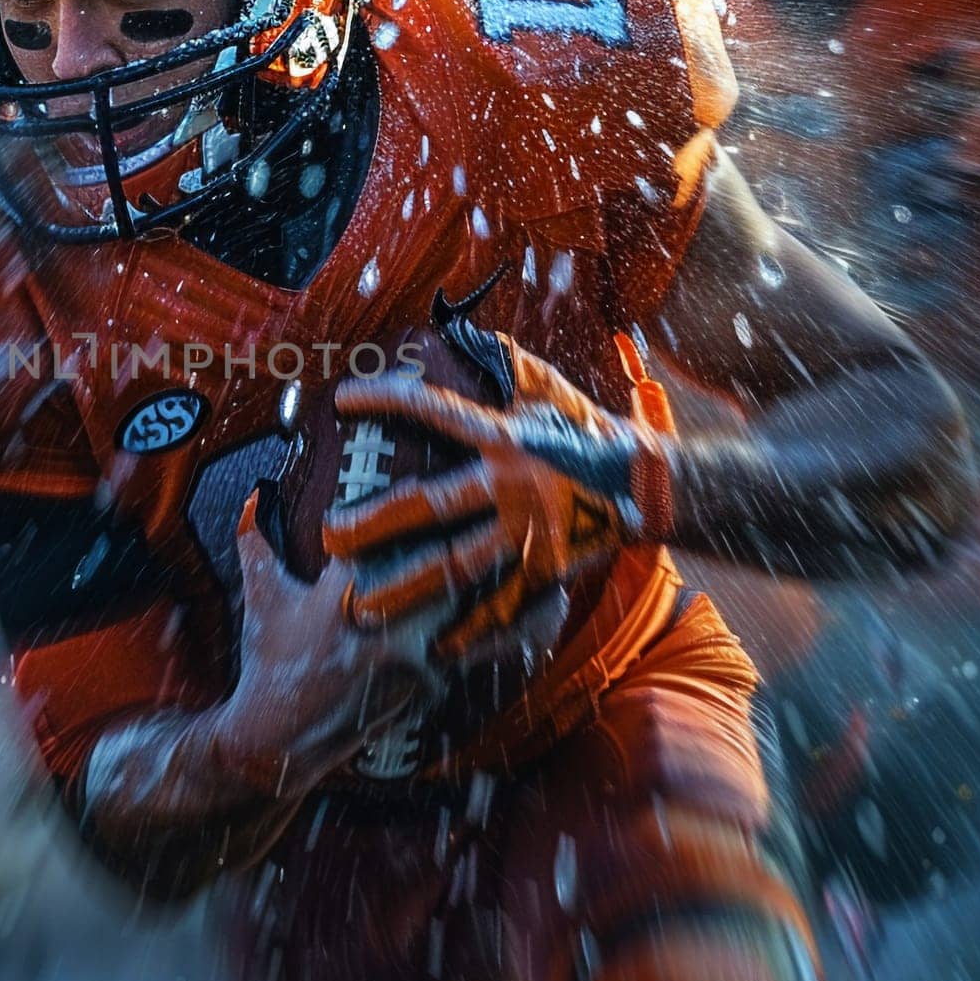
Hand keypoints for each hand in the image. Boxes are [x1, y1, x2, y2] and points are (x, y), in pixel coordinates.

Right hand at [215, 487, 452, 794]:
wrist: (278, 739)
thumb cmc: (269, 662)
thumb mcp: (261, 601)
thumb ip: (255, 544)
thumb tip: (254, 496)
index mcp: (340, 593)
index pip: (383, 535)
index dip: (401, 510)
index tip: (418, 486)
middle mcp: (379, 624)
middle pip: (435, 567)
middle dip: (441, 551)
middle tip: (453, 533)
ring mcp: (406, 659)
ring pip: (450, 607)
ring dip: (451, 592)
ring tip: (464, 571)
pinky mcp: (422, 687)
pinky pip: (452, 649)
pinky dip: (450, 636)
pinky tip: (454, 623)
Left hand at [321, 340, 673, 656]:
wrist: (651, 486)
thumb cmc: (590, 434)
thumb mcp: (549, 393)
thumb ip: (508, 369)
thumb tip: (469, 333)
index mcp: (504, 437)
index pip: (434, 411)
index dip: (388, 401)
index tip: (342, 400)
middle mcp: (509, 485)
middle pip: (428, 506)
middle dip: (372, 522)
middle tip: (328, 536)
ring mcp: (526, 533)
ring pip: (454, 566)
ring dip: (405, 588)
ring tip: (361, 606)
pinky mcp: (544, 571)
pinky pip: (499, 607)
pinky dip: (469, 630)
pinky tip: (435, 647)